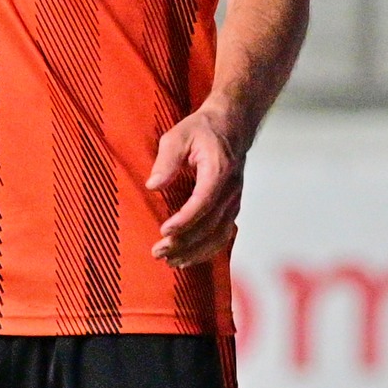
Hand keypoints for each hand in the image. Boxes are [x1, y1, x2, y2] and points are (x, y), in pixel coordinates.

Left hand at [147, 105, 249, 268]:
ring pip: (219, 235)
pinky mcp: (232, 207)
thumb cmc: (201, 130)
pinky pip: (223, 235)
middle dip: (185, 242)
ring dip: (195, 252)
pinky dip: (207, 250)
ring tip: (170, 261)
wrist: (232, 125)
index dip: (185, 219)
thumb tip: (153, 185)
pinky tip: (187, 259)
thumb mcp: (178, 136)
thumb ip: (166, 160)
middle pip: (211, 224)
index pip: (204, 201)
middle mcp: (231, 190)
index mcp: (219, 170)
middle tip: (158, 252)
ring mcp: (234, 200)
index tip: (164, 231)